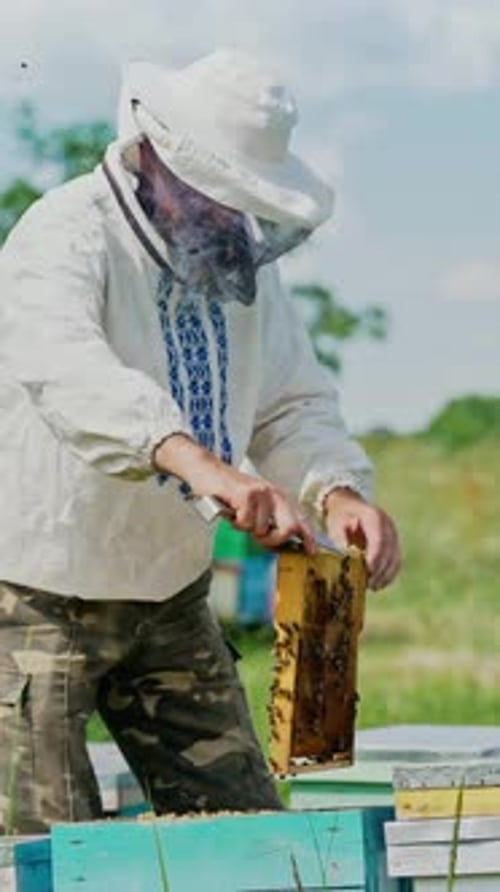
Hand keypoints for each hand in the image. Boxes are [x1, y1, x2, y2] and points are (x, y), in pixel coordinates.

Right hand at [153, 434, 315, 552]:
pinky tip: (231, 510)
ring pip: (261, 529)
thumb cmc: (230, 492)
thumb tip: (280, 541)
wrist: (207, 470)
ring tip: (238, 515)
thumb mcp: (256, 504)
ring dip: (247, 528)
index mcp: (279, 497)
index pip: (300, 520)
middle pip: (289, 528)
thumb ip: (268, 519)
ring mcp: (261, 493)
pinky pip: (245, 523)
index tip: (311, 551)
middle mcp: (274, 494)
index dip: (308, 538)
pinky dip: (235, 522)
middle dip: (274, 540)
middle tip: (259, 537)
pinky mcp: (246, 494)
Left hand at [324, 487, 401, 589]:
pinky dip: (390, 573)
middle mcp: (387, 524)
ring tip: (374, 587)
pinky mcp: (394, 542)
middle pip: (389, 550)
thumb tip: (350, 558)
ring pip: (396, 557)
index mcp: (373, 516)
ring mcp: (393, 532)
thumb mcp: (335, 525)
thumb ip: (342, 540)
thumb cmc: (339, 516)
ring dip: (387, 574)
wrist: (347, 504)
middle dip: (380, 570)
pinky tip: (380, 583)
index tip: (368, 573)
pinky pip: (397, 559)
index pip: (378, 540)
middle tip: (370, 585)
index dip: (375, 558)